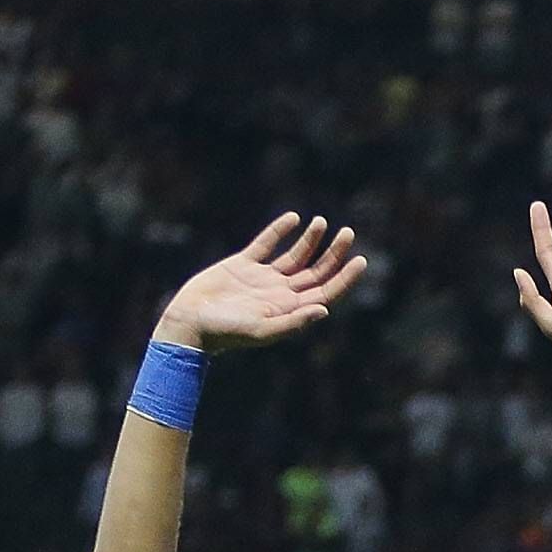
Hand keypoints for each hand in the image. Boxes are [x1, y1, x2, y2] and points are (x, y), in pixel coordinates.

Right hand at [157, 214, 363, 352]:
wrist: (190, 323)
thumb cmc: (225, 333)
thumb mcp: (262, 330)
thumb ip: (294, 322)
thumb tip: (324, 310)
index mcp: (290, 310)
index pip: (326, 292)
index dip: (344, 277)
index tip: (361, 260)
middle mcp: (281, 294)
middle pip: (316, 272)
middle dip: (334, 253)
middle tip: (349, 233)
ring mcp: (263, 279)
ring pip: (295, 256)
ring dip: (310, 240)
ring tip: (322, 222)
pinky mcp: (242, 265)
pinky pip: (266, 244)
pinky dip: (279, 230)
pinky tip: (294, 218)